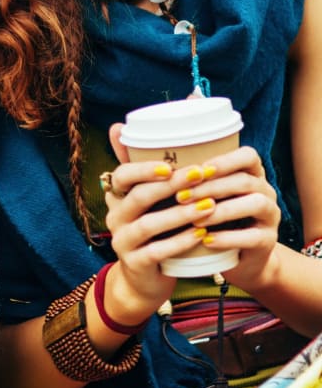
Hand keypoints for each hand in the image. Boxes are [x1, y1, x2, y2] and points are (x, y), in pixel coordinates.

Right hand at [104, 127, 280, 306]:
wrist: (144, 280)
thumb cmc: (153, 234)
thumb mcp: (146, 203)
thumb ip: (144, 172)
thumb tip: (121, 127)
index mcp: (117, 198)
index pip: (121, 176)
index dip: (144, 169)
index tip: (170, 165)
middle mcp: (114, 217)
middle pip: (138, 197)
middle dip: (170, 185)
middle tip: (199, 175)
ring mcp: (122, 241)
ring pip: (148, 224)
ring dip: (180, 214)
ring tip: (209, 206)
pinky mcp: (135, 264)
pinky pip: (157, 251)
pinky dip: (180, 241)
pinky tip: (201, 234)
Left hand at [167, 145, 280, 292]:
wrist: (230, 256)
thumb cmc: (202, 215)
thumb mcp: (192, 192)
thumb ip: (163, 166)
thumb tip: (116, 131)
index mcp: (248, 173)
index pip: (247, 156)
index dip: (223, 160)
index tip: (195, 168)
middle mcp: (264, 190)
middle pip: (245, 180)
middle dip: (211, 187)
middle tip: (181, 197)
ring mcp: (270, 215)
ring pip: (254, 204)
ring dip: (221, 211)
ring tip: (193, 220)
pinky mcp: (268, 241)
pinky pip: (253, 237)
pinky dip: (228, 238)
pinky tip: (205, 240)